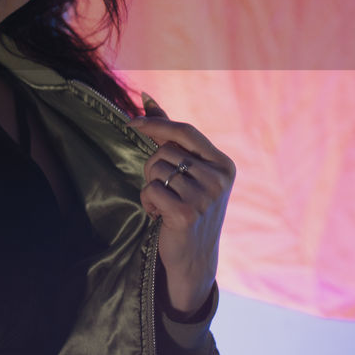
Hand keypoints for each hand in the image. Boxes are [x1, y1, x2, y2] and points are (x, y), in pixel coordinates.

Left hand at [130, 93, 234, 315]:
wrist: (194, 257)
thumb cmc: (188, 208)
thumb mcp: (188, 172)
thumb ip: (171, 135)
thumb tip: (146, 97)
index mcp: (223, 164)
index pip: (185, 131)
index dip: (156, 124)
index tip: (130, 121)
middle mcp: (218, 178)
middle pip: (166, 151)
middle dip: (152, 166)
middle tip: (162, 188)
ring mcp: (205, 197)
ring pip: (156, 170)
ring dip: (150, 186)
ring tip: (164, 204)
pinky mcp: (187, 213)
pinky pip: (151, 190)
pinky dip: (147, 202)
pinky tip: (160, 216)